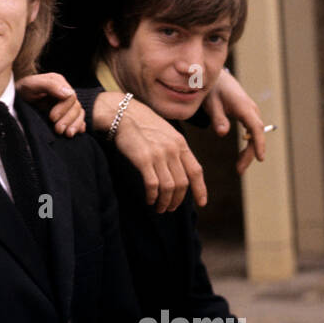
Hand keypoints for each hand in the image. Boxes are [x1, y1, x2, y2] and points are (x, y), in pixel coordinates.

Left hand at [15, 73, 85, 135]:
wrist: (12, 100)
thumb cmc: (21, 91)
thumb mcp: (31, 84)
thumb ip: (49, 85)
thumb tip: (68, 93)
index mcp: (59, 83)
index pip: (71, 97)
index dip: (63, 109)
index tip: (52, 118)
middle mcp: (64, 93)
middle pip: (76, 107)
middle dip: (68, 120)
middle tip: (58, 130)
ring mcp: (65, 104)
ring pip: (79, 114)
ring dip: (74, 125)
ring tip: (67, 134)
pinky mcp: (64, 114)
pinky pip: (78, 119)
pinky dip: (79, 126)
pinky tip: (77, 132)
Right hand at [91, 93, 206, 211]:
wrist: (122, 114)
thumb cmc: (142, 125)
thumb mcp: (166, 133)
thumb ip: (175, 149)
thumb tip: (180, 170)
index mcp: (180, 143)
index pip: (196, 171)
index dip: (200, 189)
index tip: (202, 203)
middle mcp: (173, 149)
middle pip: (182, 183)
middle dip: (177, 200)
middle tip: (170, 208)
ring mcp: (159, 154)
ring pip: (169, 187)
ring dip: (165, 202)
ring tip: (160, 208)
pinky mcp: (143, 159)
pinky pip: (153, 184)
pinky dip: (153, 196)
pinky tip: (150, 200)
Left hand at [203, 70, 266, 173]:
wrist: (217, 78)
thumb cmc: (213, 90)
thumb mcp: (211, 103)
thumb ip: (217, 118)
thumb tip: (223, 133)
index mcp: (244, 107)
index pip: (255, 128)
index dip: (259, 144)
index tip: (260, 158)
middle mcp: (251, 110)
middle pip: (256, 135)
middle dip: (251, 153)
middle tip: (239, 170)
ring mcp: (251, 113)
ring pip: (255, 135)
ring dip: (250, 151)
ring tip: (239, 167)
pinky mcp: (248, 115)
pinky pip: (252, 132)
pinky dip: (249, 144)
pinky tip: (243, 156)